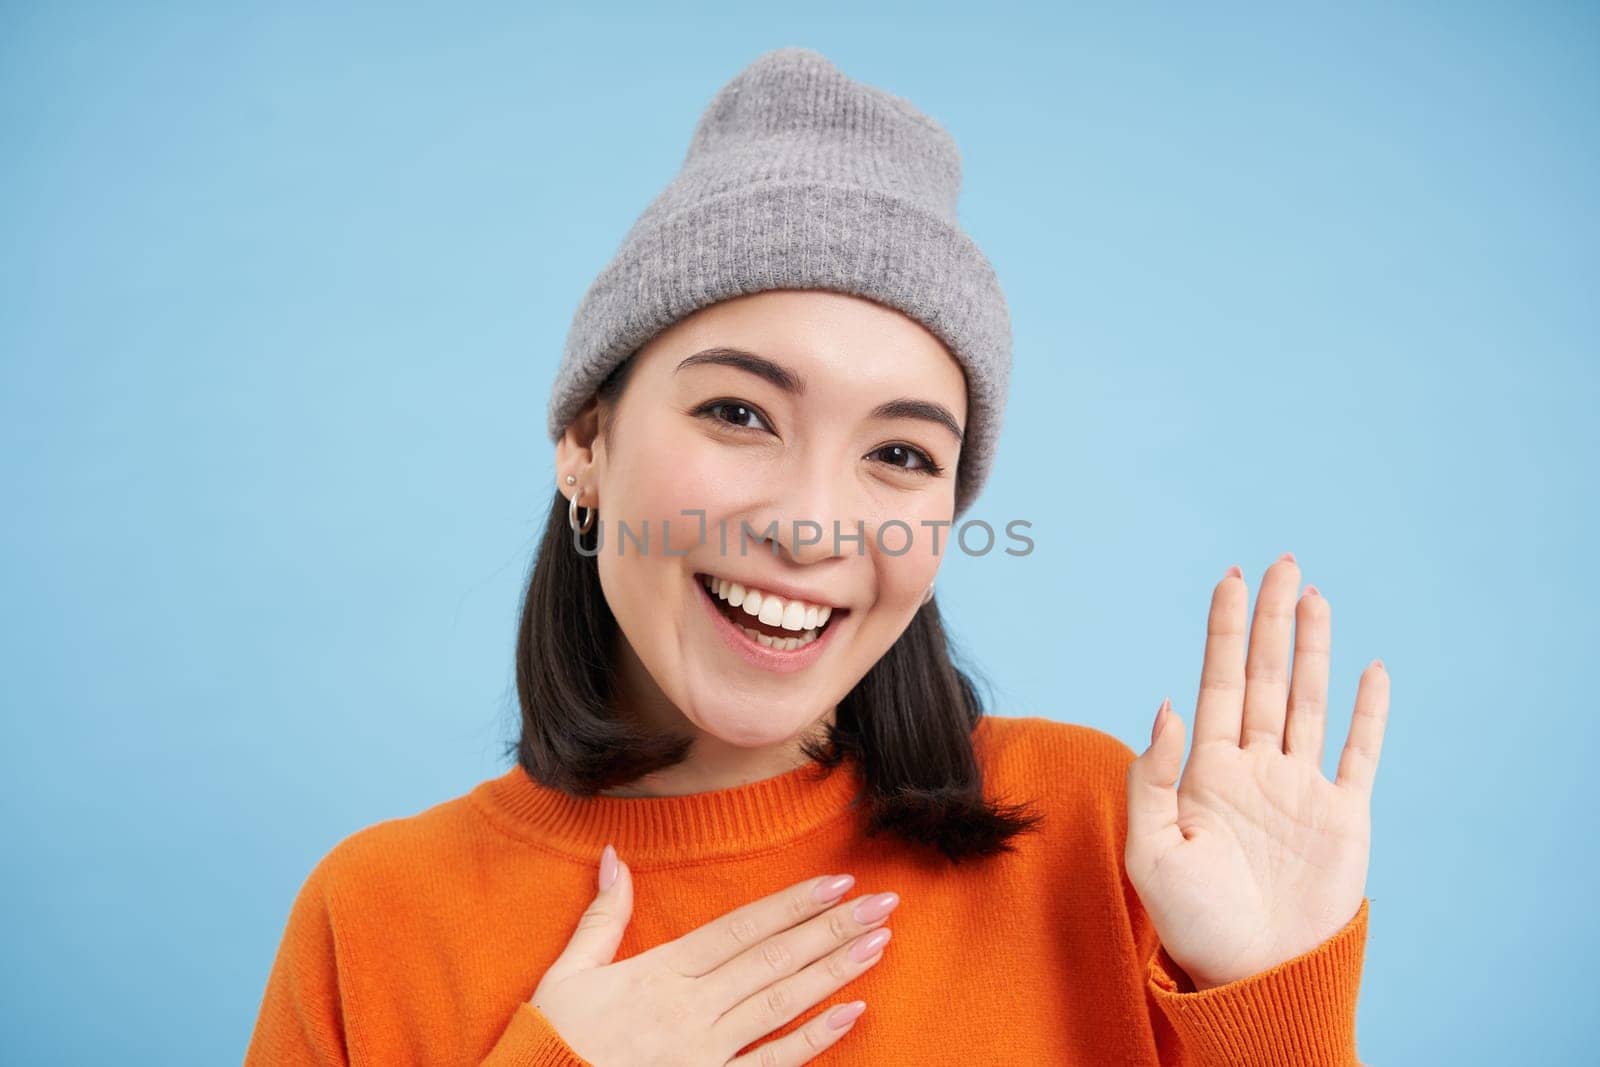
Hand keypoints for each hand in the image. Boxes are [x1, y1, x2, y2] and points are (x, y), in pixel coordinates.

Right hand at [530, 848, 896, 1064]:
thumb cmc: (552, 1042)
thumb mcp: (568, 973)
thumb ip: (602, 916)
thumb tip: (613, 856)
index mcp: (660, 973)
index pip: (740, 930)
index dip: (792, 905)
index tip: (837, 882)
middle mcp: (691, 1010)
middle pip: (774, 959)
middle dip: (832, 928)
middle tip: (884, 903)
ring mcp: (705, 1054)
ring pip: (782, 1004)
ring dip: (835, 971)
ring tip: (879, 943)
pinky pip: (771, 1065)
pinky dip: (814, 1040)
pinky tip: (852, 1014)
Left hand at [1124, 553, 1389, 989]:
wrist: (1251, 972)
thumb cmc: (1190, 918)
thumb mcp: (1151, 849)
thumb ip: (1153, 777)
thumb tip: (1166, 706)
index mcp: (1208, 770)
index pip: (1218, 682)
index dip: (1223, 631)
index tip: (1227, 579)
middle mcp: (1256, 766)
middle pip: (1267, 677)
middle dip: (1270, 620)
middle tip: (1279, 562)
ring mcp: (1301, 787)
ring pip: (1310, 701)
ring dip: (1313, 649)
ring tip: (1312, 596)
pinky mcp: (1343, 816)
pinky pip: (1359, 753)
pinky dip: (1368, 712)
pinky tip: (1371, 669)